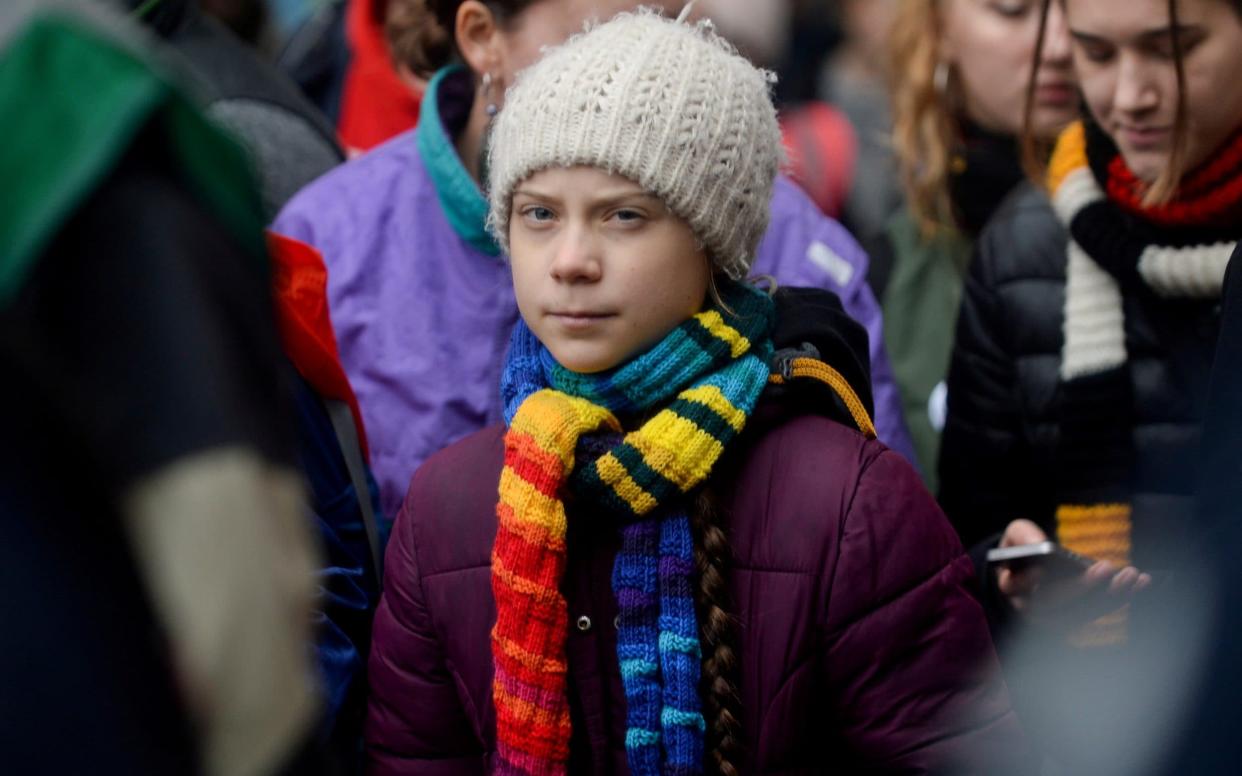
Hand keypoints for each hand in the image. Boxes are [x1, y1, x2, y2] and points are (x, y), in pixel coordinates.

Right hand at [995, 519, 1151, 627]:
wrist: (1031, 572)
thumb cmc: (1024, 550)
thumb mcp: (1017, 534)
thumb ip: (1024, 535)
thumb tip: (1041, 545)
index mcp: (1010, 585)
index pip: (1016, 586)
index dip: (1030, 579)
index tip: (1046, 567)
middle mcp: (1029, 609)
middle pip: (1054, 603)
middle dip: (1083, 586)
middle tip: (1107, 567)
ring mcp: (1053, 620)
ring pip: (1082, 612)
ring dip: (1110, 595)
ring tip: (1133, 575)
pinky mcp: (1076, 622)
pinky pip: (1099, 613)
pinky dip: (1121, 599)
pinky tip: (1141, 582)